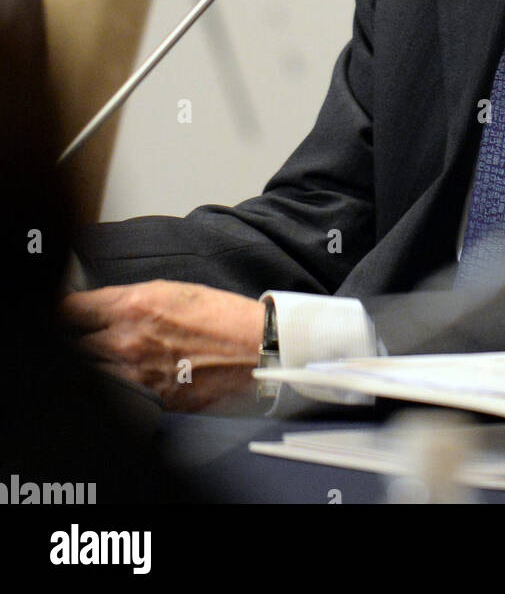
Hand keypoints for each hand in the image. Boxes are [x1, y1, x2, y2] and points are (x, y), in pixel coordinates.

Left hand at [61, 280, 264, 411]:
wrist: (255, 350)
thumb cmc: (221, 315)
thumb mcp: (171, 290)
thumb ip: (128, 300)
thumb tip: (98, 309)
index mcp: (132, 306)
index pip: (70, 310)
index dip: (62, 311)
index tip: (63, 313)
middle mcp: (126, 342)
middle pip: (71, 343)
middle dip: (73, 337)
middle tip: (81, 333)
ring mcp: (134, 375)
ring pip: (87, 370)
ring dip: (89, 361)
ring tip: (104, 354)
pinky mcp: (146, 401)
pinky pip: (112, 393)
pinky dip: (111, 383)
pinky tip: (122, 375)